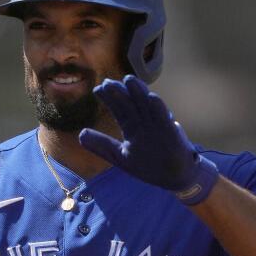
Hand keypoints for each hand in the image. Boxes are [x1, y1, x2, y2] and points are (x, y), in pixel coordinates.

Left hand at [78, 76, 217, 198]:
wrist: (175, 176)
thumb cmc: (148, 166)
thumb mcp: (120, 157)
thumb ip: (101, 145)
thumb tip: (80, 135)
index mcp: (132, 128)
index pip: (119, 110)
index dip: (109, 99)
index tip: (97, 89)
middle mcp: (144, 124)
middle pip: (130, 105)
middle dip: (119, 93)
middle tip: (107, 81)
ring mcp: (157, 127)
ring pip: (146, 107)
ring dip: (139, 93)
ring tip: (129, 80)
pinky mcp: (171, 133)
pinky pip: (164, 119)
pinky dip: (159, 109)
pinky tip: (152, 97)